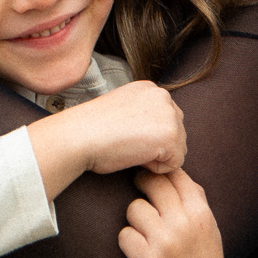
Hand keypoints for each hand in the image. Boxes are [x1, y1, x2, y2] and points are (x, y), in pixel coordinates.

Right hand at [25, 81, 187, 195]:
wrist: (79, 135)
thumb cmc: (90, 129)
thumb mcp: (121, 109)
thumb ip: (141, 114)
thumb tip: (152, 133)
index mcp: (150, 88)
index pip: (166, 119)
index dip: (148, 135)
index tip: (125, 135)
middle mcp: (163, 96)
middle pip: (177, 133)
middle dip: (156, 145)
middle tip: (126, 143)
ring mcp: (169, 115)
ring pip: (178, 148)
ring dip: (156, 156)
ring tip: (129, 148)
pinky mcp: (171, 136)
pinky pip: (174, 164)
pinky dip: (155, 168)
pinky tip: (134, 157)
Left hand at [117, 169, 225, 257]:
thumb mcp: (210, 232)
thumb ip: (196, 202)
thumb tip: (175, 170)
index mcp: (202, 214)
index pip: (177, 174)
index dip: (161, 171)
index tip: (152, 174)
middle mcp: (185, 224)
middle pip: (152, 183)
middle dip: (141, 184)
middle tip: (138, 191)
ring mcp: (165, 241)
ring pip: (134, 209)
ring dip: (134, 220)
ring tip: (144, 235)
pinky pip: (124, 234)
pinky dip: (128, 243)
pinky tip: (138, 253)